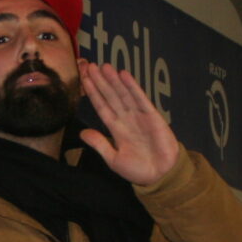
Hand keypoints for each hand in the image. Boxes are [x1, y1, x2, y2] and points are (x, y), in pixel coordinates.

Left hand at [78, 59, 180, 186]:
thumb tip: (82, 133)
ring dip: (113, 80)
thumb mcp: (113, 159)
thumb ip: (100, 144)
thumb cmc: (138, 170)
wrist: (160, 176)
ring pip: (123, 94)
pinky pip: (140, 99)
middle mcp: (125, 118)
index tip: (84, 78)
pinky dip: (132, 87)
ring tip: (103, 66)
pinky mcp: (152, 116)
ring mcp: (138, 116)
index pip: (101, 106)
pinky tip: (124, 75)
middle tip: (89, 65)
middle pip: (110, 96)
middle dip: (100, 81)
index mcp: (115, 128)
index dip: (92, 92)